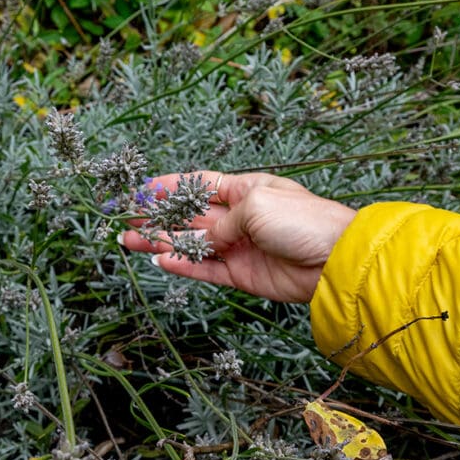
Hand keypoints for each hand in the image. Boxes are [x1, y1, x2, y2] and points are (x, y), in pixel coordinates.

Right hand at [118, 171, 356, 302]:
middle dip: (157, 216)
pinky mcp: (241, 274)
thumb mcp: (257, 205)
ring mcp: (239, 247)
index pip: (199, 185)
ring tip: (130, 241)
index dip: (170, 187)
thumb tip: (206, 239)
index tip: (140, 189)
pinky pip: (205, 268)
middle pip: (188, 216)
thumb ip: (223, 221)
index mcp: (246, 190)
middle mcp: (239, 217)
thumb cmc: (304, 221)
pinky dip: (182, 264)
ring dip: (161, 241)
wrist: (334, 261)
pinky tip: (160, 259)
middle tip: (125, 219)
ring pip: (191, 244)